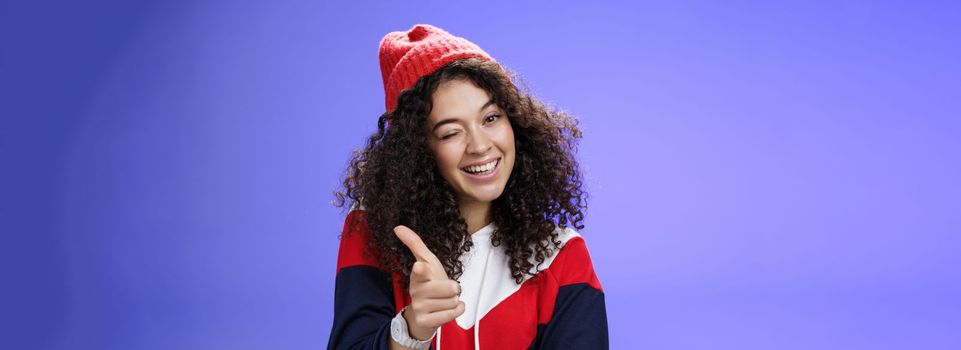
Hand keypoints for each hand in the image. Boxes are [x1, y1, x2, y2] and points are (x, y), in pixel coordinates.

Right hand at [394, 225, 464, 340]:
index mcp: (418, 274)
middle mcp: (416, 291)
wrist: (426, 311)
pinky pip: (451, 314)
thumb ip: (415, 244)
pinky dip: (457, 311)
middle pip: (449, 288)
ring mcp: (420, 307)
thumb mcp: (427, 261)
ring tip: (445, 300)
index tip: (419, 266)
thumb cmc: (430, 282)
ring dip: (454, 301)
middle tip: (448, 289)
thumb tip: (398, 227)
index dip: (421, 270)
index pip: (420, 272)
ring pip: (453, 301)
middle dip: (455, 288)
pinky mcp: (426, 321)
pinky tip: (450, 308)